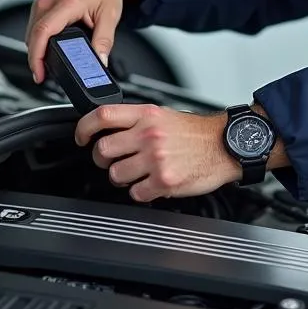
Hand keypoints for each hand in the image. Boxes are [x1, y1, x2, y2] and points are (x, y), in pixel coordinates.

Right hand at [26, 0, 141, 82]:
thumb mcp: (110, 15)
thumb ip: (104, 42)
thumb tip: (99, 62)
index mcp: (66, 3)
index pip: (43, 32)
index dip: (37, 56)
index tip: (40, 72)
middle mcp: (49, 1)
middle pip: (32, 36)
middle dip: (36, 59)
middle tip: (44, 75)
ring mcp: (43, 2)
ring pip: (31, 32)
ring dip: (36, 50)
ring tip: (45, 66)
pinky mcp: (42, 5)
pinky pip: (34, 26)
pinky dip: (38, 40)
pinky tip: (46, 49)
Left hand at [75, 103, 241, 201]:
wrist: (225, 145)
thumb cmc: (197, 133)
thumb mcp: (164, 115)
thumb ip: (136, 121)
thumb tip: (109, 129)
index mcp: (146, 115)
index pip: (102, 115)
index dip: (84, 128)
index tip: (81, 137)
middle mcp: (148, 134)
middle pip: (102, 150)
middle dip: (102, 160)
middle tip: (112, 161)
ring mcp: (155, 158)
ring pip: (116, 175)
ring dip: (122, 178)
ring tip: (137, 174)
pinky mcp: (164, 180)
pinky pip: (136, 193)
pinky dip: (141, 192)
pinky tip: (152, 184)